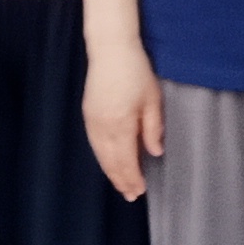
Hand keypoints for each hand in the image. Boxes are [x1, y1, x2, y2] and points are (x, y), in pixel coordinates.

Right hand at [80, 42, 163, 199]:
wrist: (110, 49)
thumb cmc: (135, 71)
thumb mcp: (152, 99)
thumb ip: (153, 128)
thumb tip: (155, 152)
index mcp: (121, 124)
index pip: (126, 160)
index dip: (133, 177)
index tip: (140, 190)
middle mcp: (103, 126)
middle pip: (111, 162)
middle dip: (121, 180)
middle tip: (131, 195)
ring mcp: (92, 121)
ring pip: (100, 155)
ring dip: (110, 172)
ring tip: (120, 185)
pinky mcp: (88, 114)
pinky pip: (94, 144)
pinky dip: (102, 158)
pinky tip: (109, 163)